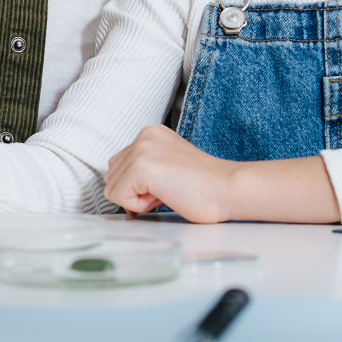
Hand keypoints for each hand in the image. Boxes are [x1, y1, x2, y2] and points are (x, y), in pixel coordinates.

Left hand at [102, 125, 237, 222]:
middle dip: (134, 192)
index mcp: (150, 134)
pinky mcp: (140, 167)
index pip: (120, 165)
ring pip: (113, 187)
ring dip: (137, 199)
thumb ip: (145, 169)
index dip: (137, 186)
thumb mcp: (168, 166)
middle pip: (112, 176)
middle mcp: (143, 137)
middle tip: (168, 190)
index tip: (165, 187)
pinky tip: (165, 196)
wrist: (229, 189)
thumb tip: (121, 188)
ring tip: (167, 192)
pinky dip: (139, 206)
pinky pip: (119, 197)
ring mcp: (140, 149)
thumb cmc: (206, 186)